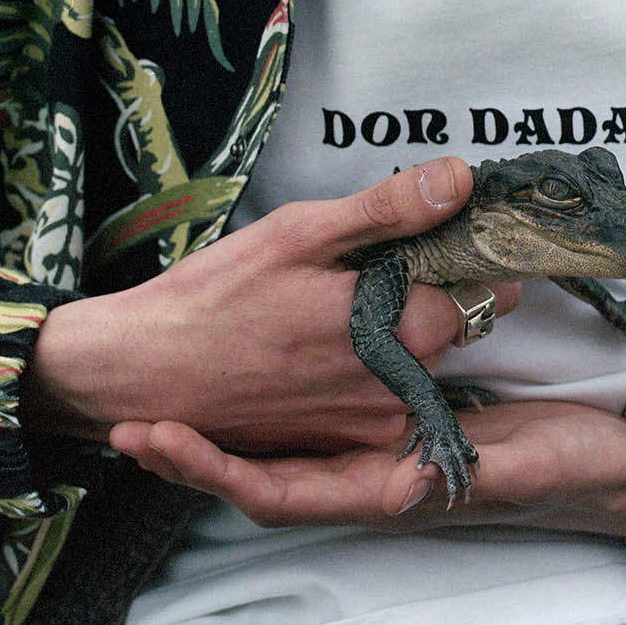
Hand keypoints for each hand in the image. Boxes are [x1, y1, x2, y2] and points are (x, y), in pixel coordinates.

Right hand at [23, 157, 520, 454]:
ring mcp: (371, 423)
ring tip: (320, 309)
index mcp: (402, 330)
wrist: (143, 373)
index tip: (429, 240)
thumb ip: (390, 210)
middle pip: (450, 328)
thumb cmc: (215, 297)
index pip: (483, 289)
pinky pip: (378, 396)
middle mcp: (400, 388)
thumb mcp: (300, 233)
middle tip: (358, 269)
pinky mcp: (341, 444)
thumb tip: (461, 180)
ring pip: (415, 363)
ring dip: (390, 334)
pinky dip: (361, 370)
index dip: (461, 258)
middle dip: (422, 294)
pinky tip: (308, 348)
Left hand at [108, 400, 625, 542]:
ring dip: (224, 427)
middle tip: (126, 415)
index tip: (153, 438)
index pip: (276, 493)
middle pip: (261, 474)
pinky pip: (324, 418)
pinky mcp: (401, 425)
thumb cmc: (572, 469)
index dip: (210, 470)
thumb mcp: (523, 468)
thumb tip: (406, 489)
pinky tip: (254, 372)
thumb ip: (470, 477)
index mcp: (389, 494)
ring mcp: (384, 455)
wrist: (618, 466)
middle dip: (194, 449)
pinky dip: (279, 402)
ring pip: (285, 446)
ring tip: (163, 393)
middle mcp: (373, 480)